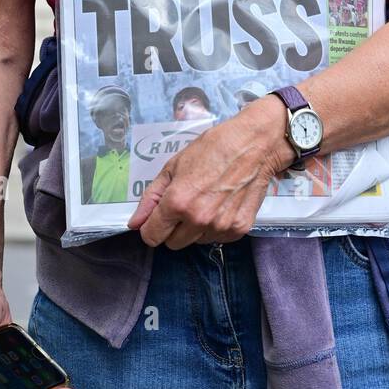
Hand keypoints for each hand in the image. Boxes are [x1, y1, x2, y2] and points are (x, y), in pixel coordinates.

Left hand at [126, 97, 292, 250]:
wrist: (254, 145)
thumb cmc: (213, 148)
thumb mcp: (174, 165)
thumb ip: (151, 197)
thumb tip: (135, 223)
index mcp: (178, 202)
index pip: (152, 237)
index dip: (152, 227)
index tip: (158, 218)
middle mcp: (198, 219)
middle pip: (173, 244)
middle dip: (173, 228)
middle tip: (185, 204)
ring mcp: (220, 226)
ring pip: (195, 242)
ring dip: (195, 228)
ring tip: (206, 200)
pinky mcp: (239, 229)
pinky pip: (216, 239)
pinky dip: (215, 227)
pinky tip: (221, 204)